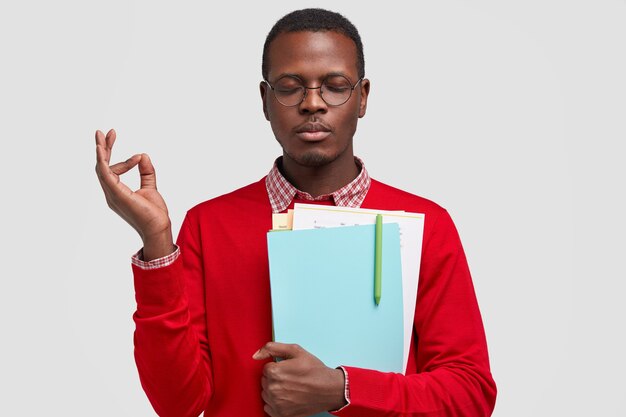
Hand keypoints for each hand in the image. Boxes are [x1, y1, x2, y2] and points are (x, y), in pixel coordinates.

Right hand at [95, 129, 173, 258]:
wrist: (159, 227)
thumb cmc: (154, 213)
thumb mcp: (150, 186)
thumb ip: (146, 172)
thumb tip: (143, 155)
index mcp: (117, 191)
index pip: (113, 170)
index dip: (124, 160)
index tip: (139, 156)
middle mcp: (111, 192)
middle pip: (102, 166)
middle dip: (103, 148)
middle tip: (104, 132)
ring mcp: (112, 194)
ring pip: (101, 168)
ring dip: (102, 151)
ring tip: (103, 135)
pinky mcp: (117, 195)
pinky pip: (106, 175)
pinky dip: (103, 162)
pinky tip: (103, 150)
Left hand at [252, 342, 346, 416]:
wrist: (329, 390)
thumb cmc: (314, 370)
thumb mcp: (296, 351)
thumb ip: (272, 348)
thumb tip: (256, 355)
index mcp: (275, 372)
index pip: (266, 368)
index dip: (278, 367)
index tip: (289, 369)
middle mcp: (273, 388)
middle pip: (265, 381)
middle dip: (275, 378)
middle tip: (291, 378)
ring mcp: (276, 403)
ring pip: (266, 393)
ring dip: (274, 390)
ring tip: (291, 388)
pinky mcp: (281, 414)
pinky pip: (268, 407)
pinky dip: (276, 403)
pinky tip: (288, 398)